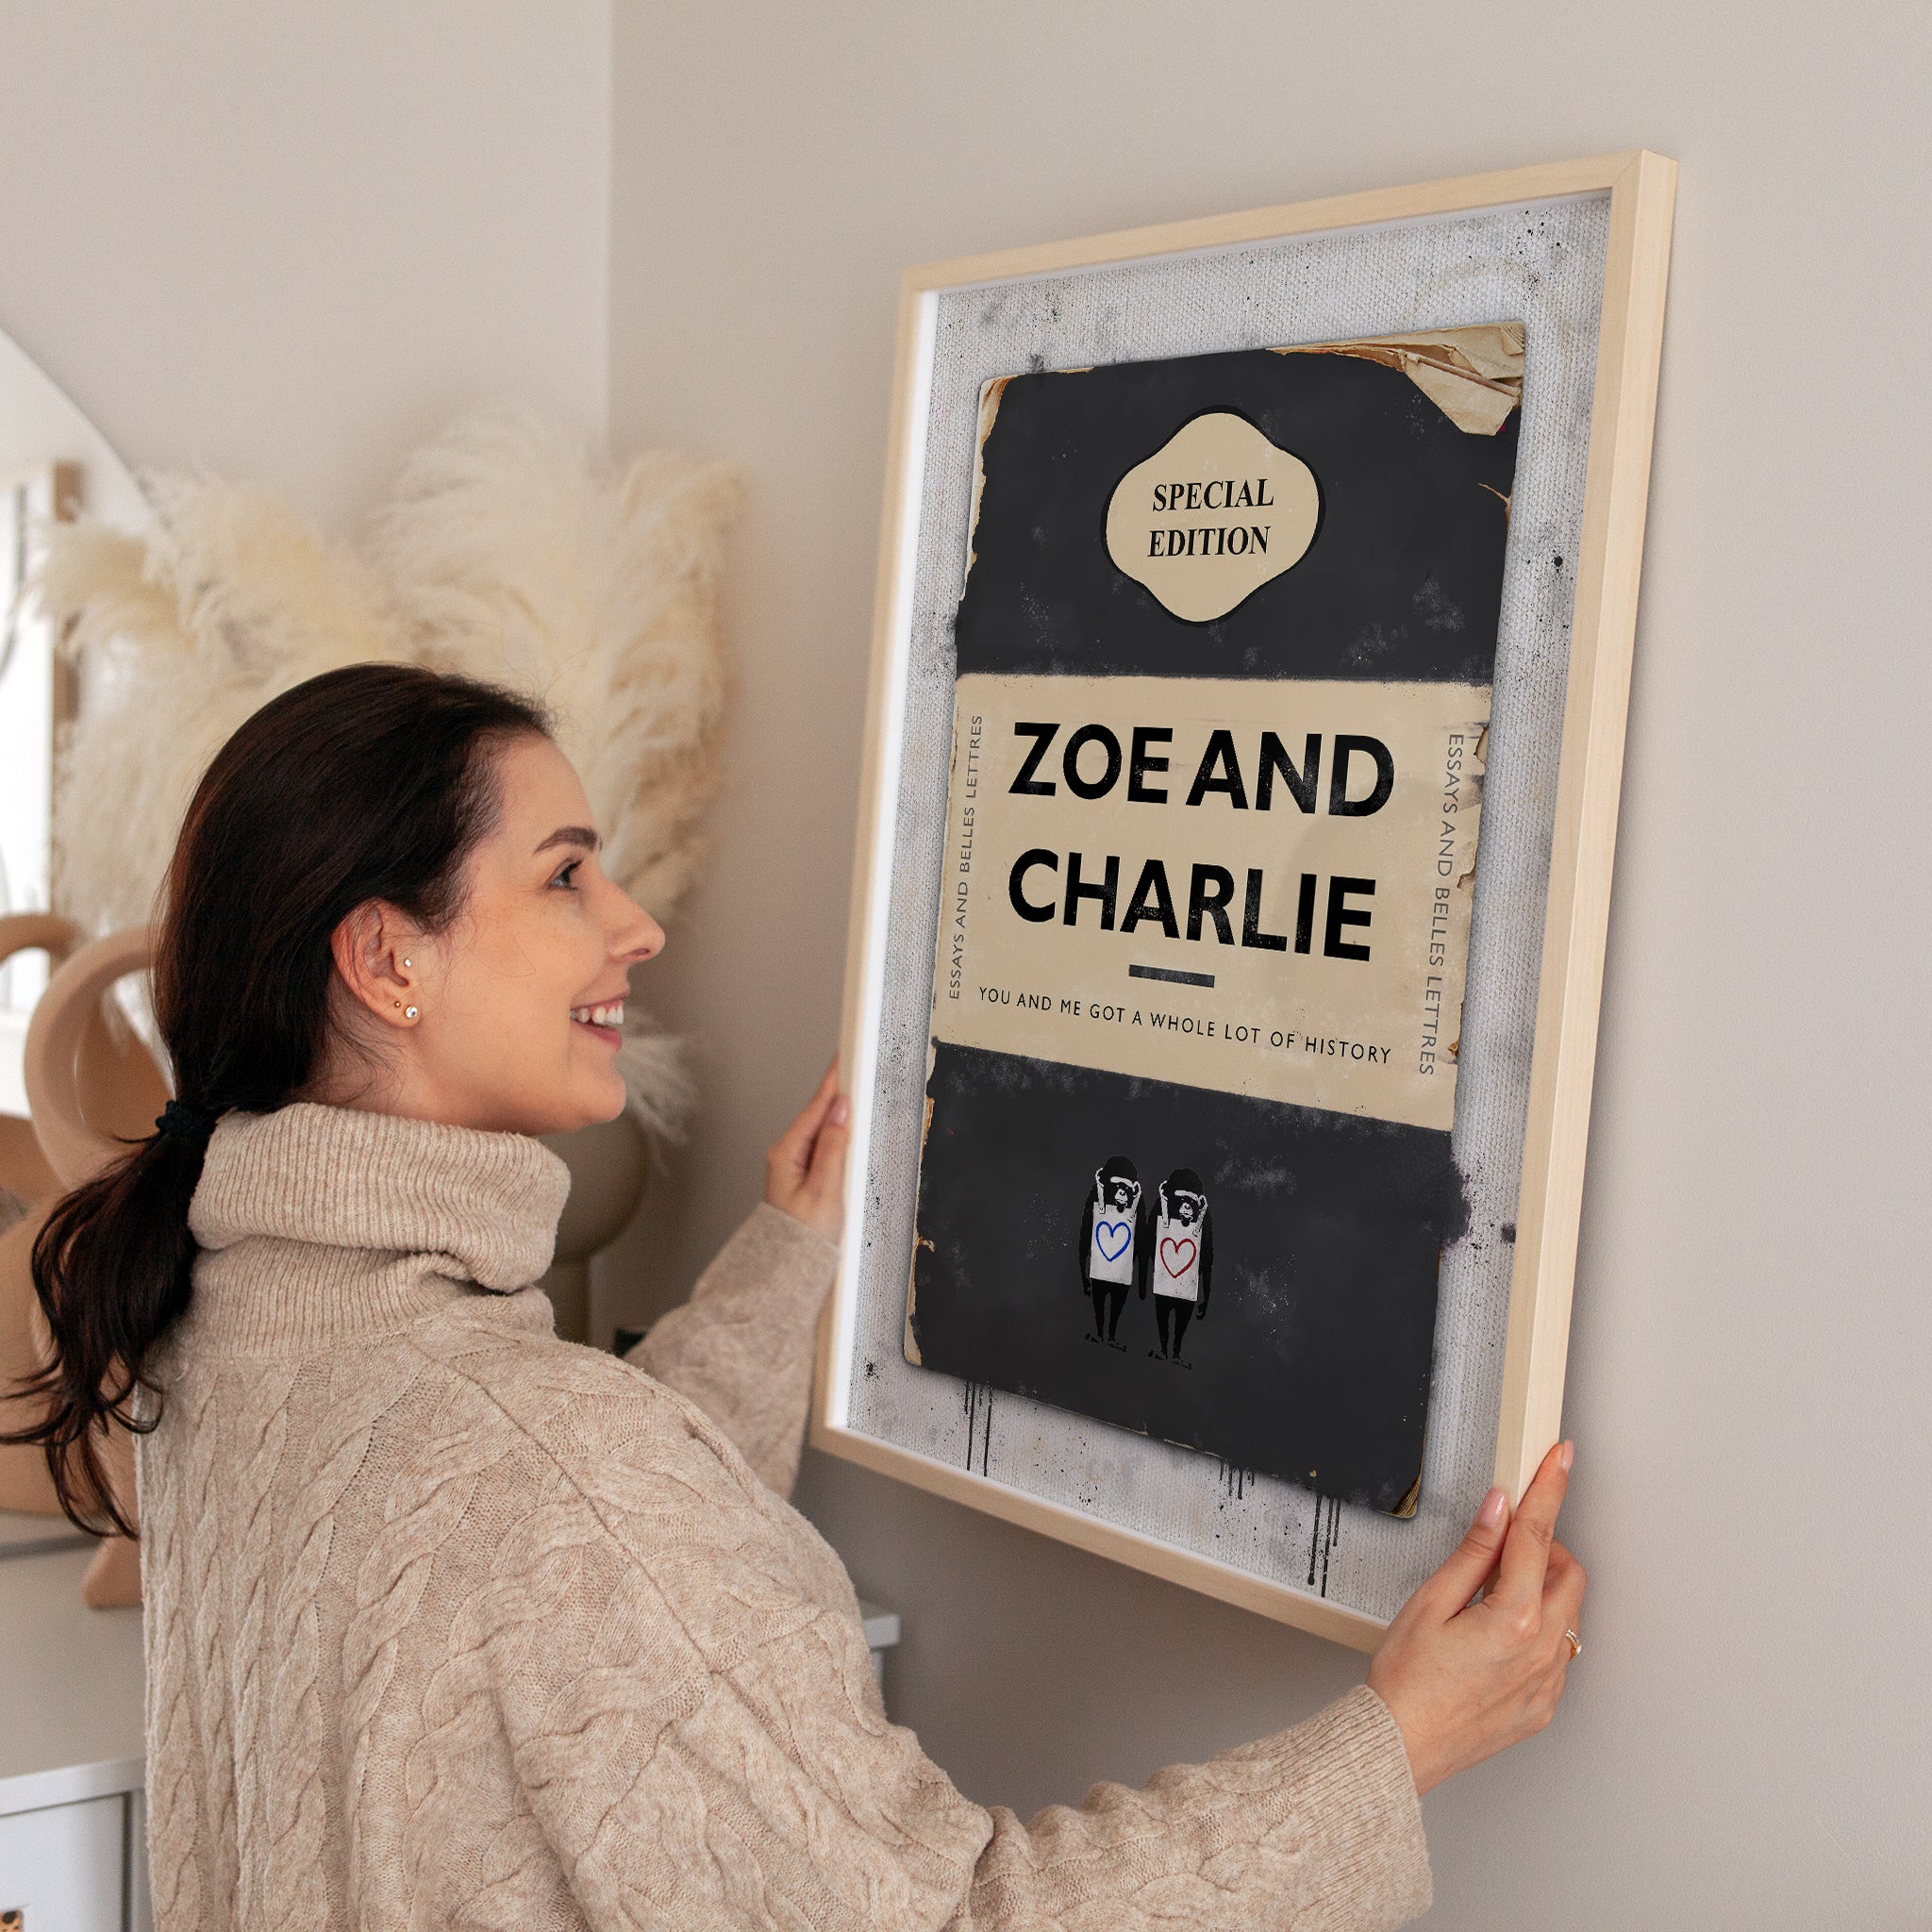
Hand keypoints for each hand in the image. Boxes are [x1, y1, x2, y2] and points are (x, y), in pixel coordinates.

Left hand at [764, 1060, 849, 1240]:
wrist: (786, 1271)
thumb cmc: (802, 1239)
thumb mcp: (824, 1191)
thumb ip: (833, 1149)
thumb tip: (840, 1112)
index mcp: (786, 1153)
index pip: (815, 1108)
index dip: (832, 1082)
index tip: (843, 1059)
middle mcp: (786, 1155)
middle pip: (817, 1115)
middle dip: (837, 1092)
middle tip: (856, 1067)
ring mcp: (794, 1165)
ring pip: (821, 1130)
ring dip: (839, 1113)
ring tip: (857, 1092)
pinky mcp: (804, 1176)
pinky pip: (823, 1146)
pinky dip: (838, 1134)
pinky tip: (848, 1129)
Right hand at [1366, 1440, 1585, 1795]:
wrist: (1399, 1746)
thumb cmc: (1404, 1680)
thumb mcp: (1429, 1603)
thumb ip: (1472, 1552)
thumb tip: (1498, 1509)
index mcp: (1513, 1619)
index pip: (1538, 1535)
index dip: (1549, 1489)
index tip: (1561, 1460)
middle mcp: (1542, 1652)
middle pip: (1568, 1572)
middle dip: (1545, 1548)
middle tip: (1504, 1548)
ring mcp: (1548, 1682)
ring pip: (1568, 1615)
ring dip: (1542, 1591)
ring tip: (1491, 1601)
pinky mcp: (1544, 1706)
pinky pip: (1558, 1653)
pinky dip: (1538, 1631)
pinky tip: (1495, 1639)